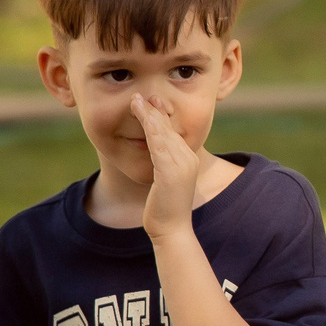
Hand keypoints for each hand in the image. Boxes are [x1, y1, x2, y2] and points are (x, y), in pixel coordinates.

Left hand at [132, 94, 202, 244]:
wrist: (172, 231)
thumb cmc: (164, 209)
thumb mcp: (164, 182)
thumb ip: (162, 165)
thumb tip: (153, 155)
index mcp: (188, 159)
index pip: (173, 131)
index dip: (160, 115)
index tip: (148, 102)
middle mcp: (188, 158)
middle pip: (169, 128)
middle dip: (154, 110)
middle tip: (141, 94)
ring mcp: (182, 165)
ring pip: (164, 133)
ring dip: (149, 114)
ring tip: (137, 100)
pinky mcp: (171, 172)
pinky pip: (159, 145)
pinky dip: (150, 128)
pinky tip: (142, 116)